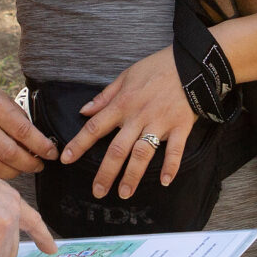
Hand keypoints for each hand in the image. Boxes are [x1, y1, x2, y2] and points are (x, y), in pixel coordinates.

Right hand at [0, 78, 55, 178]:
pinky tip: (6, 170)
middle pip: (9, 154)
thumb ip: (24, 126)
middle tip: (40, 165)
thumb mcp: (11, 104)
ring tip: (24, 167)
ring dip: (15, 172)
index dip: (42, 146)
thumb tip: (42, 151)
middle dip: (30, 163)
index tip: (52, 154)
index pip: (23, 132)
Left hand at [66, 48, 199, 199]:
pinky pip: (175, 150)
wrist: (190, 63)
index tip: (66, 159)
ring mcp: (160, 123)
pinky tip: (164, 182)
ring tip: (125, 192)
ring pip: (142, 153)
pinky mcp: (180, 127)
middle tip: (98, 192)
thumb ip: (105, 96)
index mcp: (122, 104)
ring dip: (133, 175)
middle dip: (106, 172)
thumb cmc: (157, 68)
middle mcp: (138, 116)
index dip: (79, 144)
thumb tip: (84, 111)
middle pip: (117, 149)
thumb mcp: (126, 76)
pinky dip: (170, 166)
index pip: (95, 127)